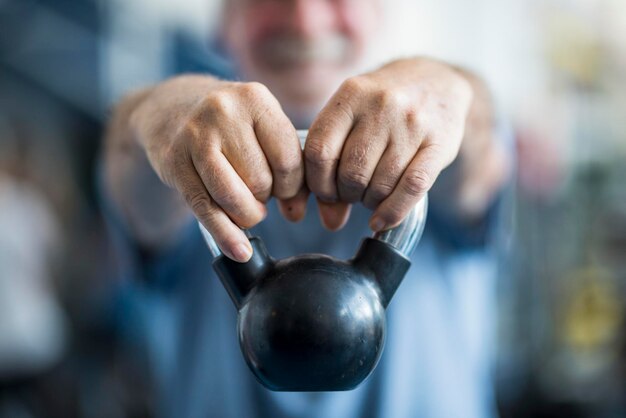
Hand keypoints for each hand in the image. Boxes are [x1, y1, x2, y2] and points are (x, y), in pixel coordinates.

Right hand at [130, 75, 306, 261]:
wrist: (170, 107)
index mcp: (255, 99)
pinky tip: (239, 250)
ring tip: (247, 209)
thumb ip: (286, 161)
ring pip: (234, 198)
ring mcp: (195, 136)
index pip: (288, 159)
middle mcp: (224, 112)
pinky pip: (205, 209)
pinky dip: (226, 235)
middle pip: (261, 181)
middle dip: (266, 198)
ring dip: (247, 215)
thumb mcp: (260, 125)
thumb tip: (297, 210)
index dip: (293, 187)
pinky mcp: (174, 162)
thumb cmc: (229, 124)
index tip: (289, 195)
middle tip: (259, 194)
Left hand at [304, 59, 472, 230]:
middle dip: (346, 195)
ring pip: (380, 185)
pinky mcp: (439, 144)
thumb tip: (331, 221)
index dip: (317, 182)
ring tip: (371, 195)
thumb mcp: (352, 119)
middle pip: (350, 173)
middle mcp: (381, 105)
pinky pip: (411, 189)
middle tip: (352, 193)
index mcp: (352, 94)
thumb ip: (333, 163)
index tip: (325, 191)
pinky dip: (393, 212)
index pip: (320, 151)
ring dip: (370, 202)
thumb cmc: (382, 108)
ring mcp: (412, 124)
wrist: (437, 81)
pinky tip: (382, 220)